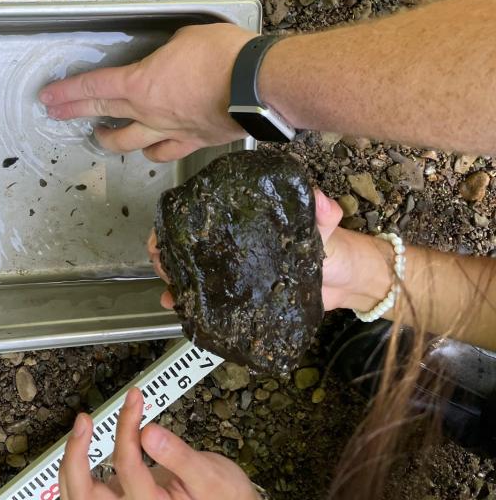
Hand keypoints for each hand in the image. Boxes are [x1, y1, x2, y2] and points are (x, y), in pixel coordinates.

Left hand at [39, 23, 255, 160]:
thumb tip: (168, 60)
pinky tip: (149, 151)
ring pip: (128, 143)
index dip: (67, 92)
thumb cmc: (223, 55)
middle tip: (55, 114)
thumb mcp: (185, 38)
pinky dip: (152, 152)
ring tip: (102, 136)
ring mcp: (168, 131)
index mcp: (140, 83)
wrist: (259, 86)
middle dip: (74, 113)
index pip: (93, 87)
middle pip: (102, 114)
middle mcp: (147, 112)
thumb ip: (167, 52)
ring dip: (110, 140)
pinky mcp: (192, 143)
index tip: (47, 97)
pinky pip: (164, 153)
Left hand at [59, 387, 259, 499]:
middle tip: (84, 420)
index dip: (127, 428)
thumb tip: (148, 431)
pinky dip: (78, 468)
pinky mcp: (119, 499)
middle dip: (77, 455)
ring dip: (73, 461)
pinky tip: (84, 443)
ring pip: (79, 495)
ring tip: (82, 426)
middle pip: (85, 494)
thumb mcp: (209, 475)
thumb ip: (178, 456)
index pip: (128, 467)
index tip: (135, 398)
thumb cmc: (223, 496)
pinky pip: (87, 490)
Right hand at [148, 189, 393, 312]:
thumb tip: (319, 200)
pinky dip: (189, 305)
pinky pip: (207, 300)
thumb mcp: (325, 225)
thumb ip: (320, 211)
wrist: (346, 282)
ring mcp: (232, 271)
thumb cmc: (332, 246)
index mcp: (243, 221)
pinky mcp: (238, 297)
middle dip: (167, 253)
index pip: (200, 216)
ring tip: (170, 289)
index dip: (175, 224)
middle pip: (186, 245)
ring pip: (191, 272)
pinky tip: (178, 309)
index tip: (164, 234)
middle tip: (163, 264)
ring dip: (173, 279)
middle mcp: (230, 245)